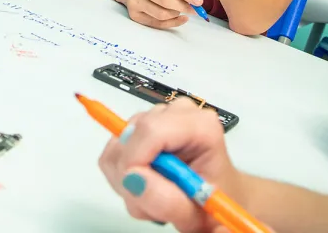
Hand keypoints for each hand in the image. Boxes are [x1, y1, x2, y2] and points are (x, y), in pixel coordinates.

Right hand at [99, 99, 242, 231]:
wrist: (214, 196)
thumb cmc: (211, 203)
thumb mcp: (195, 214)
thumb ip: (168, 201)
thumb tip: (133, 179)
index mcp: (201, 126)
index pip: (151, 130)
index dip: (135, 161)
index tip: (136, 189)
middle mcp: (179, 113)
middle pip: (131, 135)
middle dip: (131, 175)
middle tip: (152, 202)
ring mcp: (158, 116)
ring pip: (118, 145)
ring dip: (127, 179)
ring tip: (154, 194)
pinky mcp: (141, 127)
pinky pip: (113, 151)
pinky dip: (122, 175)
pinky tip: (146, 184)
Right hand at [120, 0, 201, 28]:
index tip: (199, 0)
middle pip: (165, 1)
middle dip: (183, 6)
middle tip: (195, 9)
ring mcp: (135, 2)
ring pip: (161, 14)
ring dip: (177, 14)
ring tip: (183, 10)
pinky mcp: (134, 15)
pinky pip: (156, 23)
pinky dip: (172, 23)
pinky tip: (181, 18)